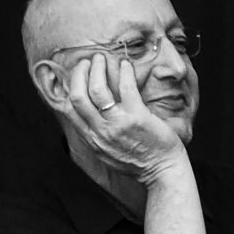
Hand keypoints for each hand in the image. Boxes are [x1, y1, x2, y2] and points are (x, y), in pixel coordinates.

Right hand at [58, 52, 186, 183]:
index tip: (77, 75)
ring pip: (97, 88)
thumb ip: (95, 136)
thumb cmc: (140, 163)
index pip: (69, 108)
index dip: (70, 86)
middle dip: (80, 73)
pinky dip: (124, 72)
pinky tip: (126, 65)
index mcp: (92, 139)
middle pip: (78, 95)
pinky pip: (125, 87)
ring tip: (102, 58)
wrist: (164, 175)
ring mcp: (119, 125)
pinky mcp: (137, 118)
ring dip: (98, 68)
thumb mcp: (108, 154)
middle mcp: (101, 132)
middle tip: (88, 62)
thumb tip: (86, 117)